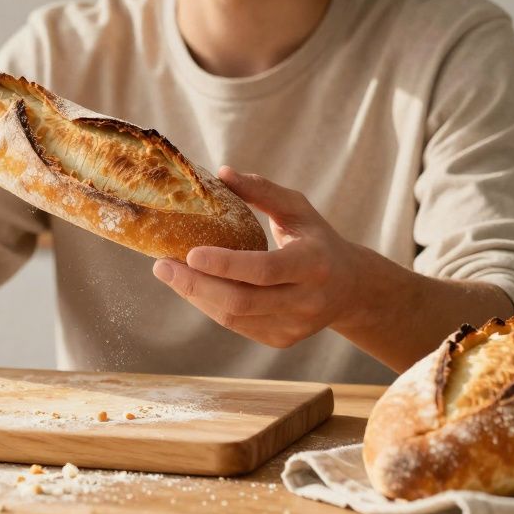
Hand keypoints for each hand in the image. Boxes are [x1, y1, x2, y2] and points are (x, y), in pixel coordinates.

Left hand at [151, 166, 365, 348]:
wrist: (352, 288)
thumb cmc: (317, 240)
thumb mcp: (298, 209)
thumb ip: (262, 191)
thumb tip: (222, 173)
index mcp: (314, 264)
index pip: (264, 269)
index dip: (225, 264)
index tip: (189, 253)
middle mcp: (307, 300)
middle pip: (242, 301)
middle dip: (194, 285)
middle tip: (161, 265)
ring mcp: (295, 326)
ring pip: (234, 318)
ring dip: (196, 295)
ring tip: (169, 273)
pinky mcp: (282, 340)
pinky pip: (237, 326)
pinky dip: (209, 306)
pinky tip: (193, 286)